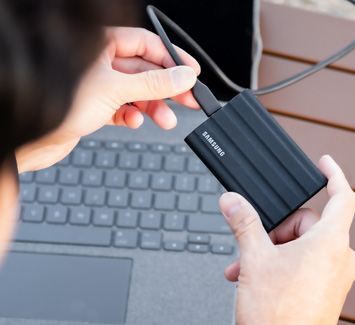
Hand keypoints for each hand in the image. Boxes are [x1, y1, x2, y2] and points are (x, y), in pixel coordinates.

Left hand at [16, 27, 199, 172]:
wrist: (33, 139)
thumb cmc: (59, 105)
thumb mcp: (116, 89)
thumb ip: (153, 83)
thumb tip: (183, 77)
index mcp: (102, 45)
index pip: (147, 44)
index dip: (172, 58)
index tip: (191, 73)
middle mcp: (101, 63)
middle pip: (146, 70)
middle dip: (168, 87)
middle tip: (189, 99)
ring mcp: (99, 85)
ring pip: (137, 92)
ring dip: (153, 107)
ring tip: (166, 119)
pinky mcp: (96, 106)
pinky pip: (124, 108)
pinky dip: (132, 115)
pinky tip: (134, 121)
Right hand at [219, 155, 354, 324]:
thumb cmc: (278, 316)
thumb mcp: (254, 259)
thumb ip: (244, 223)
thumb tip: (231, 200)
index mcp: (330, 243)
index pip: (343, 197)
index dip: (334, 174)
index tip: (325, 162)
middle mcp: (338, 258)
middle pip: (307, 223)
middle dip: (274, 230)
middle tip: (251, 244)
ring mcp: (333, 276)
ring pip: (301, 245)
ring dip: (271, 250)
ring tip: (244, 266)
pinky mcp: (325, 289)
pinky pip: (304, 263)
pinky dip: (279, 264)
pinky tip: (254, 277)